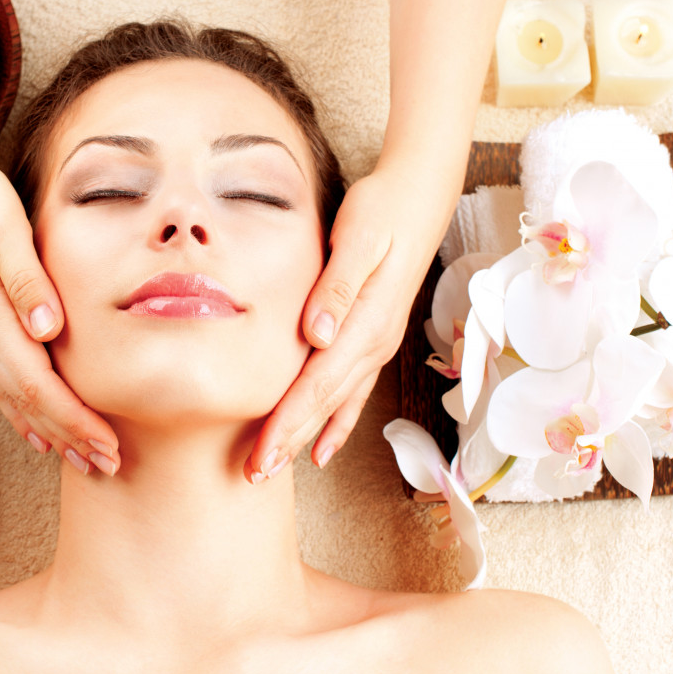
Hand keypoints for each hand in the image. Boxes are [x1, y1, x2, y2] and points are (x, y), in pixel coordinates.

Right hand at [0, 155, 119, 475]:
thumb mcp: (4, 228)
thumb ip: (26, 278)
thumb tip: (48, 328)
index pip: (39, 385)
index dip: (75, 419)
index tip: (108, 443)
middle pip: (28, 404)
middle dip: (70, 438)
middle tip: (109, 465)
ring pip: (14, 401)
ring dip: (50, 434)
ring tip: (83, 461)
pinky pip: (1, 386)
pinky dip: (23, 415)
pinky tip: (39, 433)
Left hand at [244, 169, 455, 481]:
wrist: (418, 197)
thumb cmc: (382, 210)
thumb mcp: (358, 237)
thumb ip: (338, 286)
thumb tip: (315, 334)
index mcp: (367, 323)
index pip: (318, 386)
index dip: (288, 424)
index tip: (261, 454)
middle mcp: (374, 343)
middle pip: (324, 404)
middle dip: (289, 442)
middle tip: (254, 475)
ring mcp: (376, 344)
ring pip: (336, 404)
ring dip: (305, 438)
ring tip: (275, 468)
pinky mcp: (373, 338)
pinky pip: (352, 392)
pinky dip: (336, 423)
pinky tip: (321, 447)